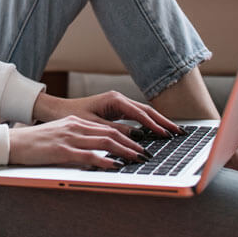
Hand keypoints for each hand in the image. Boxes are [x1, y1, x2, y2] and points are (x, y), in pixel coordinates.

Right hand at [8, 115, 149, 168]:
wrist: (11, 143)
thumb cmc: (34, 144)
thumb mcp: (59, 136)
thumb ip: (77, 141)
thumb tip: (96, 152)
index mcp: (76, 122)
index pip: (107, 128)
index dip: (127, 136)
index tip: (140, 145)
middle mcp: (75, 127)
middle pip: (110, 133)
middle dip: (132, 144)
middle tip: (146, 154)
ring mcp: (69, 138)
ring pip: (104, 142)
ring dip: (124, 151)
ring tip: (138, 159)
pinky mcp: (61, 151)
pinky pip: (88, 155)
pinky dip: (104, 160)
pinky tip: (115, 165)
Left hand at [32, 91, 184, 137]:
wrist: (58, 110)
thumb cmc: (72, 116)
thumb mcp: (93, 126)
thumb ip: (115, 131)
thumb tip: (136, 138)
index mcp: (114, 100)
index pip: (140, 114)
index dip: (154, 125)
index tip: (166, 135)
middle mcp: (119, 99)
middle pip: (147, 111)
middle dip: (164, 122)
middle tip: (179, 133)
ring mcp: (119, 104)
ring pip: (144, 113)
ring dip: (159, 123)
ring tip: (174, 133)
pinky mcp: (117, 110)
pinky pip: (137, 117)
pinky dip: (149, 124)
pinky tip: (158, 132)